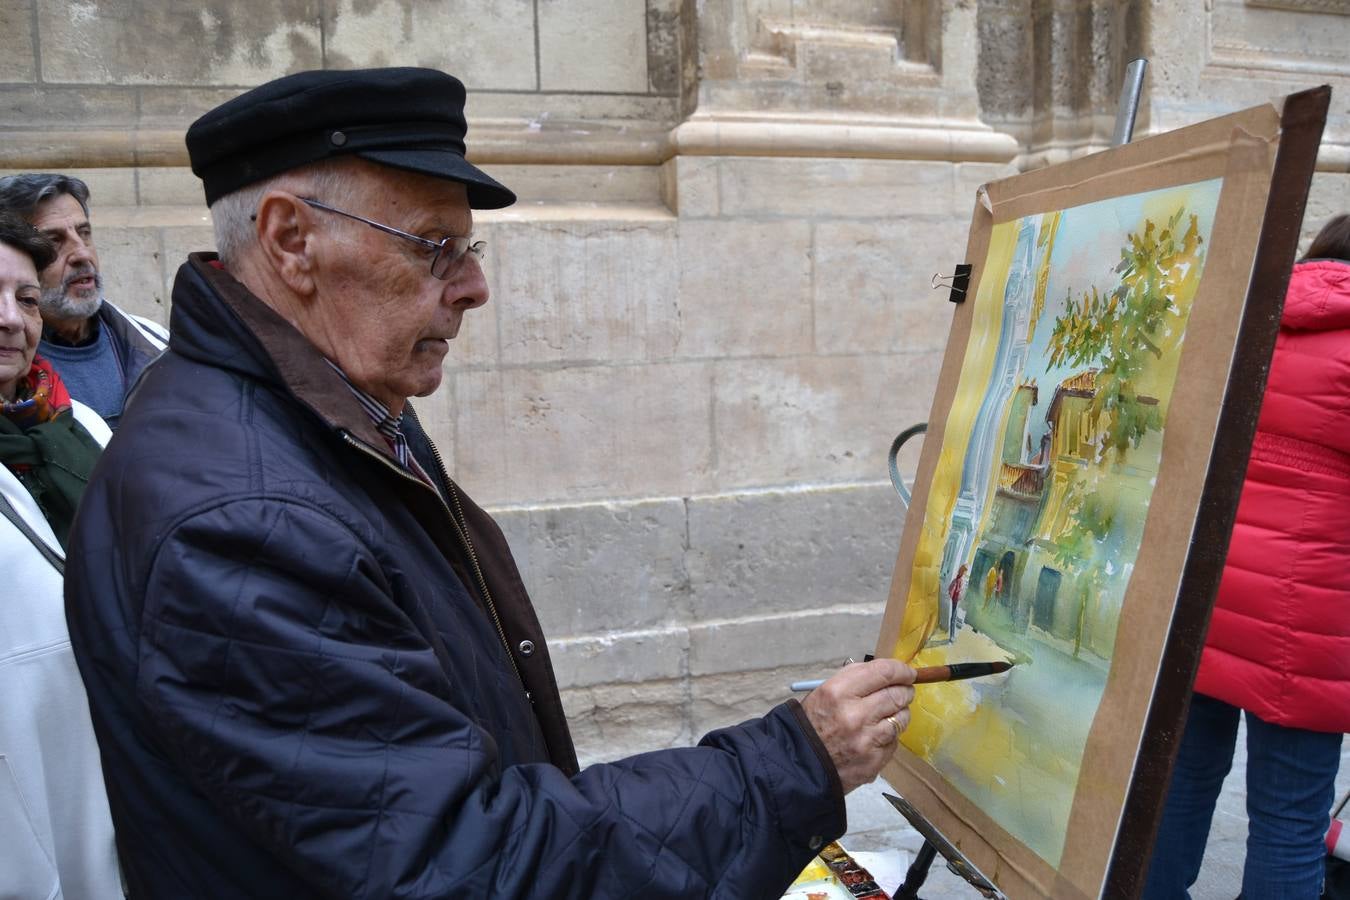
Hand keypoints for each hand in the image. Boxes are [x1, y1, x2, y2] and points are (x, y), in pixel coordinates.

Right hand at [800, 658, 915, 793]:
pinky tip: (875, 737)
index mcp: (839, 691)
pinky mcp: (874, 761)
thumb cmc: (813, 722)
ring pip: (901, 719)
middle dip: (904, 691)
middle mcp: (855, 714)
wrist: (799, 763)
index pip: (884, 673)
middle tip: (903, 692)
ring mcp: (866, 740)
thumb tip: (889, 672)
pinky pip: (894, 742)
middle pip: (897, 695)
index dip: (901, 670)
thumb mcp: (825, 691)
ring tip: (888, 714)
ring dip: (899, 713)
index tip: (908, 672)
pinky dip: (889, 737)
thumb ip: (856, 678)